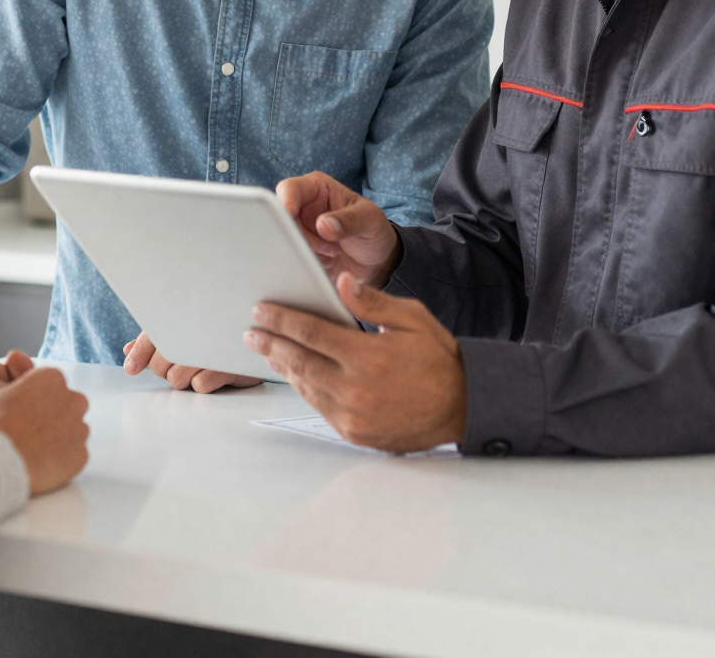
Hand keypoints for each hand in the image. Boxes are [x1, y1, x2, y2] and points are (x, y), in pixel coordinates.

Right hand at [0, 366, 90, 494]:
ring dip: (57, 435)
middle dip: (50, 413)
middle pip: (65, 403)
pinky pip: (72, 454)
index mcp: (51, 379)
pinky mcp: (80, 456)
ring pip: (72, 429)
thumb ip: (1, 383)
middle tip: (25, 429)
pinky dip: (60, 458)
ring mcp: (79, 429)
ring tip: (31, 448)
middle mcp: (73, 400)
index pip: (46, 382)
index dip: (30, 396)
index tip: (17, 410)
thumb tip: (6, 388)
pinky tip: (39, 463)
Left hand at [121, 332, 263, 392]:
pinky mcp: (231, 367)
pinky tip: (214, 372)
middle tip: (178, 366)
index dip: (139, 354)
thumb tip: (126, 351)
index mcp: (186, 316)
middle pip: (162, 365)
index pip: (152, 337)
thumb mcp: (185, 331)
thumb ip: (153, 342)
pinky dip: (204, 382)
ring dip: (184, 379)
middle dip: (165, 370)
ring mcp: (214, 350)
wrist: (267, 335)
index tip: (131, 368)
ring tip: (198, 368)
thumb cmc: (219, 334)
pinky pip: (200, 385)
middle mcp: (198, 331)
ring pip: (178, 378)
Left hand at [244, 273, 465, 452]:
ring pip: (305, 386)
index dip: (282, 319)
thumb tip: (341, 282)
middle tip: (252, 331)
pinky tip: (297, 375)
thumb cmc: (438, 359)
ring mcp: (352, 415)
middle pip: (299, 361)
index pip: (311, 332)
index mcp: (368, 356)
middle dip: (272, 343)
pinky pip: (319, 407)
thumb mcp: (412, 320)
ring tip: (268, 350)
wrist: (462, 407)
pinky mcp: (353, 432)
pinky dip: (304, 388)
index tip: (262, 310)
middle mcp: (355, 389)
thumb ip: (373, 302)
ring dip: (283, 366)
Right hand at [276, 172, 401, 286]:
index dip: (285, 202)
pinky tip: (327, 263)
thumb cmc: (373, 231)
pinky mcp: (299, 254)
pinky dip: (307, 265)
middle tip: (328, 247)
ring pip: (284, 242)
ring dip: (307, 253)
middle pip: (281, 220)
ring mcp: (299, 233)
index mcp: (316, 189)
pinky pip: (291, 261)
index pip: (289, 189)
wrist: (376, 263)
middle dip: (301, 237)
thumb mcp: (370, 220)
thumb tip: (323, 225)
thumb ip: (349, 220)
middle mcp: (302, 209)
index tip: (290, 218)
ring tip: (333, 254)